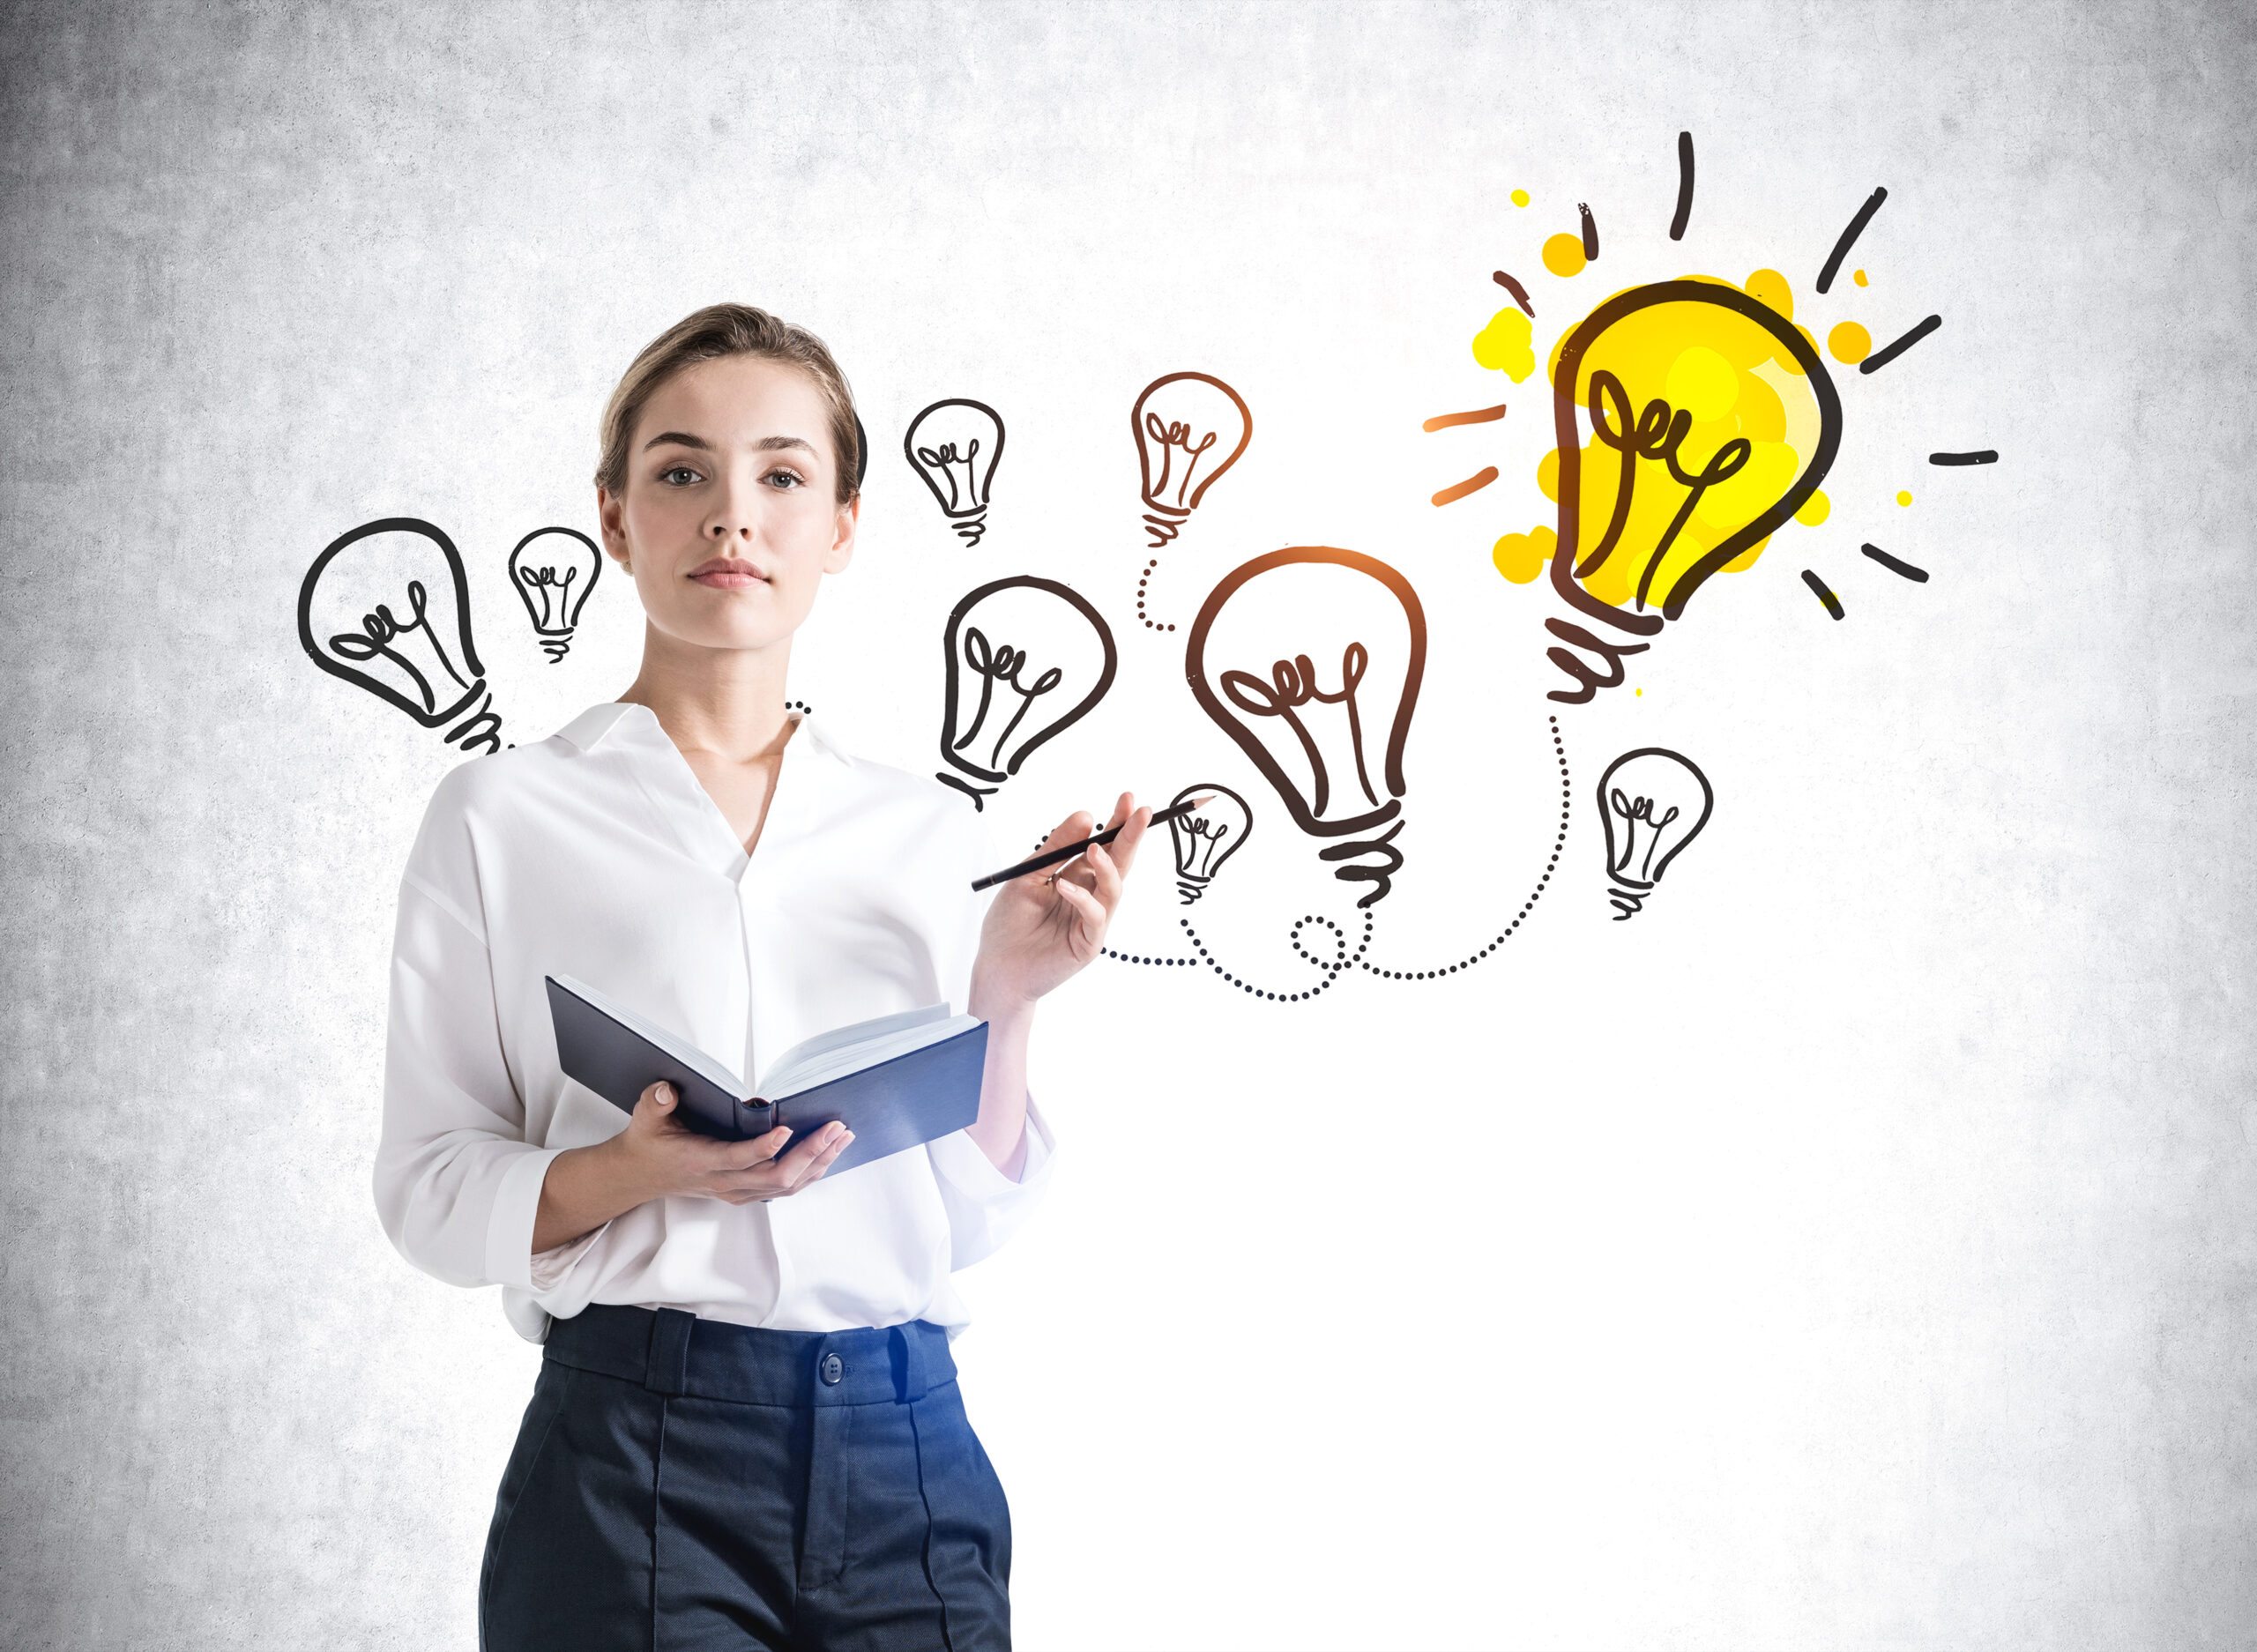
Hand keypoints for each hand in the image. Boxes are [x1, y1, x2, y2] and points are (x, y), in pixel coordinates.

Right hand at [532, 1080, 851, 1251]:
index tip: (787, 1129)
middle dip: (809, 1153)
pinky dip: (810, 1173)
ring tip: (842, 1138)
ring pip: (785, 1186)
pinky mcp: (744, 1192)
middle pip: (775, 1177)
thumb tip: (667, 1090)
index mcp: (700, 1162)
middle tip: (835, 1127)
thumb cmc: (648, 1142)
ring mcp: (736, 1190)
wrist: (639, 1176)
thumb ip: (655, 1102)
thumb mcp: (644, 1117)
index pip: (738, 1160)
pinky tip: (828, 1154)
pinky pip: (784, 1189)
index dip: (764, 1148)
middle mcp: (723, 1181)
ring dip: (818, 1163)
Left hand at [970, 791, 1149, 1014]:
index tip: (1128, 798)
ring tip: (1095, 847)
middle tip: (1142, 811)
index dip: (1118, 824)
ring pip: (1114, 890)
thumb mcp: (1026, 876)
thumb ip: (1054, 848)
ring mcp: (1091, 921)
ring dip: (1107, 867)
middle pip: (1118, 864)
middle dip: (1130, 837)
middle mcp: (1090, 897)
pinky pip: (1094, 917)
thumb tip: (1086, 816)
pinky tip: (1065, 886)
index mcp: (1076, 878)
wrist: (996, 967)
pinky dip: (1082, 899)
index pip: (1104, 847)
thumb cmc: (1009, 924)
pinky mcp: (1088, 944)